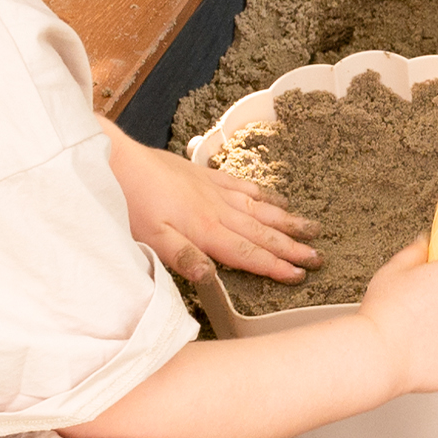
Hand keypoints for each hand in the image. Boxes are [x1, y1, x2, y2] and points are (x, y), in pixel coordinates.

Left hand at [112, 132, 316, 284]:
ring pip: (259, 208)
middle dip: (291, 246)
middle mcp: (217, 210)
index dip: (275, 266)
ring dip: (287, 220)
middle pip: (262, 232)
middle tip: (318, 257)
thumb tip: (212, 277)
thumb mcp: (150, 238)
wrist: (119, 160)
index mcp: (205, 230)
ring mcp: (214, 191)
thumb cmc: (131, 202)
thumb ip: (183, 257)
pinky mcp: (206, 176)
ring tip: (311, 227)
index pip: (248, 252)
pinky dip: (264, 193)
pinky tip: (278, 197)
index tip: (300, 275)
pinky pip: (243, 185)